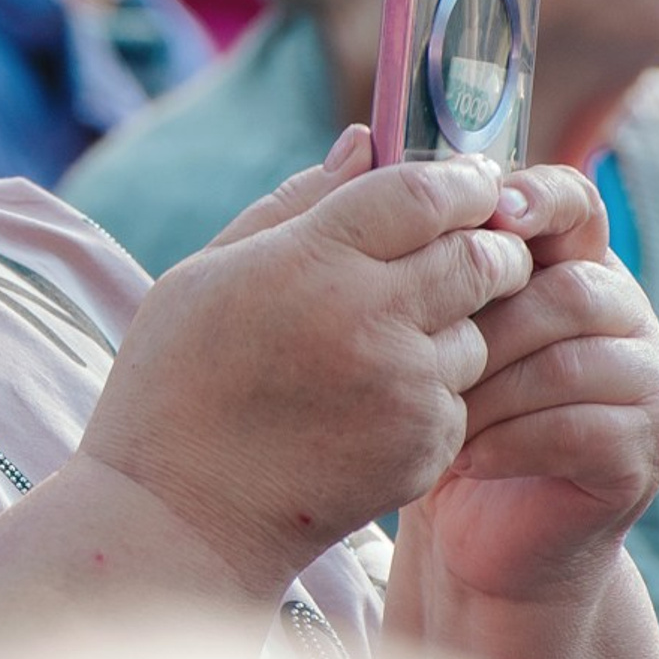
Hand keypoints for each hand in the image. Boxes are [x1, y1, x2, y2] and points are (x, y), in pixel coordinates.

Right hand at [80, 130, 530, 594]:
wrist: (178, 515)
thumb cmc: (174, 382)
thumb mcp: (206, 272)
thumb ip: (294, 202)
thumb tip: (365, 143)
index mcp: (312, 260)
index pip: (426, 192)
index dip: (458, 180)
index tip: (464, 184)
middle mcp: (371, 318)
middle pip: (483, 254)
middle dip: (484, 245)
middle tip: (459, 250)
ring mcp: (405, 389)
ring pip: (481, 329)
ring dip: (456, 324)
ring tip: (387, 341)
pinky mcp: (425, 448)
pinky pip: (460, 396)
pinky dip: (433, 390)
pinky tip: (371, 401)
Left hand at [404, 163, 658, 614]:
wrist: (468, 531)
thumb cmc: (428, 408)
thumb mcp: (411, 321)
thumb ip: (398, 240)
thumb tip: (356, 140)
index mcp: (564, 262)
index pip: (574, 201)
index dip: (536, 198)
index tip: (488, 212)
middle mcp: (619, 312)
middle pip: (571, 287)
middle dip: (489, 321)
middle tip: (423, 352)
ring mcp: (642, 382)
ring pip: (575, 358)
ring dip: (493, 385)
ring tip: (432, 412)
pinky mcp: (639, 452)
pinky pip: (583, 427)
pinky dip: (511, 440)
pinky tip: (460, 457)